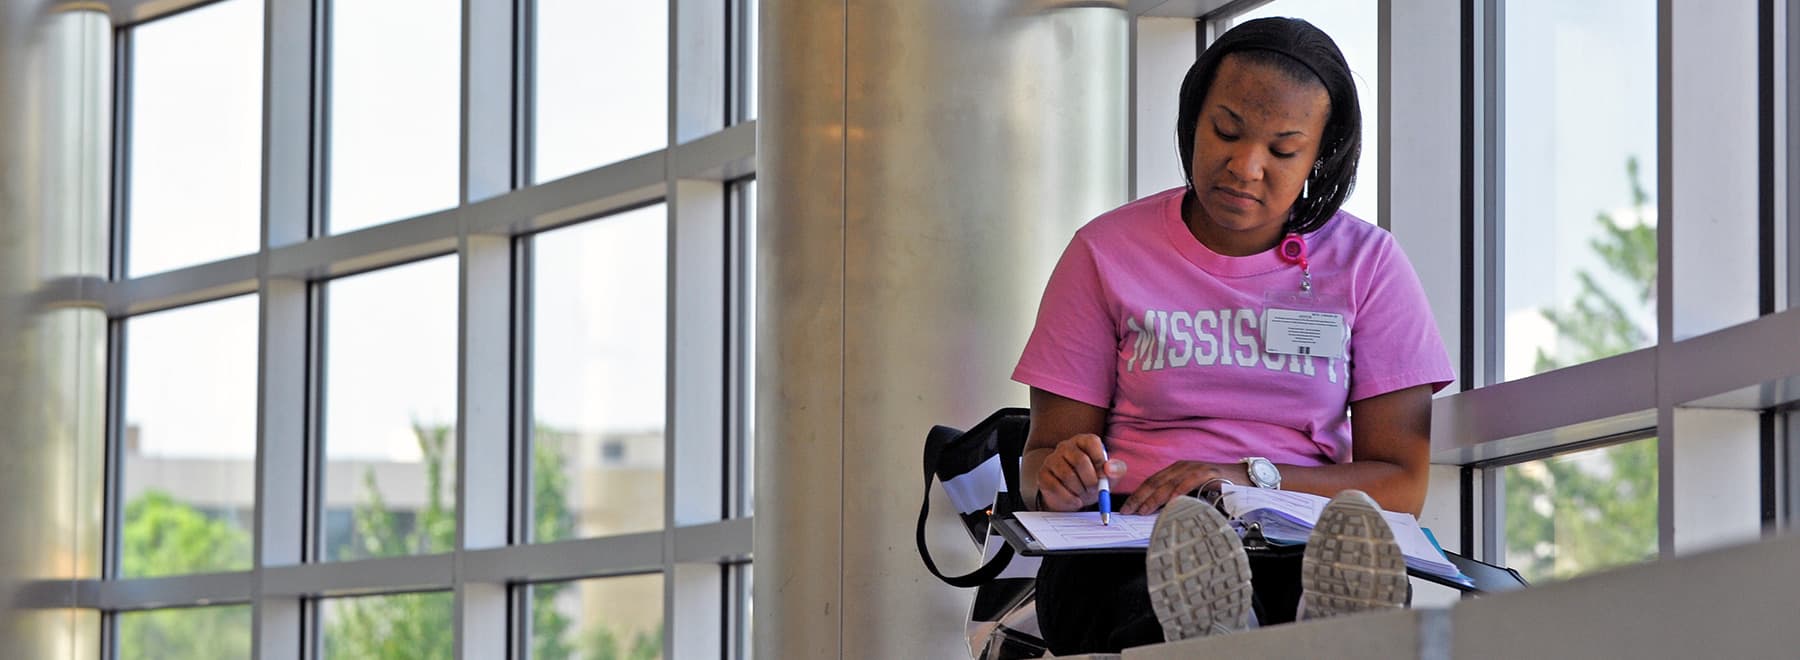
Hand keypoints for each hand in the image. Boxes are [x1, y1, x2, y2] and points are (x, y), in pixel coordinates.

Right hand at [1034, 433, 1126, 510]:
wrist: (1073, 496)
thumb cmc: (1093, 481)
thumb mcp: (1110, 476)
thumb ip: (1116, 470)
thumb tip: (1109, 468)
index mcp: (1083, 441)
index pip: (1092, 442)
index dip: (1100, 461)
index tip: (1104, 477)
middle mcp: (1065, 446)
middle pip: (1080, 460)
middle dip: (1091, 480)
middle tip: (1095, 490)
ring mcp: (1052, 459)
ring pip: (1067, 475)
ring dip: (1080, 490)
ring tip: (1084, 495)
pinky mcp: (1043, 474)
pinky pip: (1055, 487)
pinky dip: (1069, 498)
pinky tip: (1076, 501)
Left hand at [1119, 461, 1248, 514]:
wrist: (1246, 478)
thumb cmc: (1219, 488)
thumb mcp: (1194, 492)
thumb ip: (1178, 499)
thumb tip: (1159, 514)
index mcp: (1176, 471)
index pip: (1151, 482)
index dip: (1137, 495)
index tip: (1126, 508)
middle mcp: (1182, 467)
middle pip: (1155, 482)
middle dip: (1139, 497)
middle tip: (1128, 511)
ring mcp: (1194, 468)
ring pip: (1168, 483)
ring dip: (1153, 498)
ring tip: (1143, 510)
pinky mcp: (1207, 473)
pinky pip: (1188, 483)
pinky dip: (1177, 493)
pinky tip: (1169, 502)